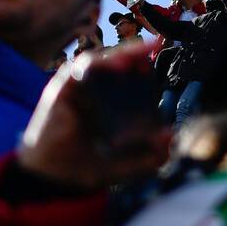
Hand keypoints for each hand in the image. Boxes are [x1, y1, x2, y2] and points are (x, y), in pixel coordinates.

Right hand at [19, 42, 171, 188]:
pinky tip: (120, 65)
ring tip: (143, 51)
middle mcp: (91, 93)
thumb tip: (171, 136)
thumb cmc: (85, 168)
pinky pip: (80, 70)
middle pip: (115, 63)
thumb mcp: (127, 165)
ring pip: (99, 61)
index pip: (127, 77)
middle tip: (157, 44)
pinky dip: (100, 64)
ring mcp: (76, 91)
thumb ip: (152, 156)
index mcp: (107, 105)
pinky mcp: (61, 92)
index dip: (143, 63)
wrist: (54, 180)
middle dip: (136, 52)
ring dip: (121, 53)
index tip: (162, 53)